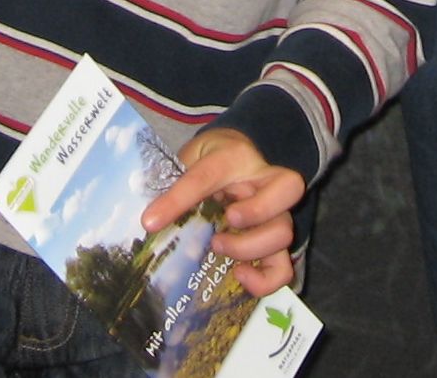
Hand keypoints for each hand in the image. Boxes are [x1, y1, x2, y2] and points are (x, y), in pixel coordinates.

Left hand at [141, 127, 303, 298]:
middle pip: (287, 190)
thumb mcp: (190, 160)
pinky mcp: (274, 242)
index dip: (181, 198)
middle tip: (218, 231)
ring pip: (284, 231)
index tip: (152, 221)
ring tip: (218, 247)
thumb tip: (149, 222)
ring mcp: (276, 211)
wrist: (235, 156)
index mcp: (237, 156)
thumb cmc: (211, 159)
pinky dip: (266, 279)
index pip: (209, 173)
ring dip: (250, 248)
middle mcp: (266, 180)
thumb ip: (174, 185)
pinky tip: (240, 276)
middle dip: (254, 214)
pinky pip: (284, 266)